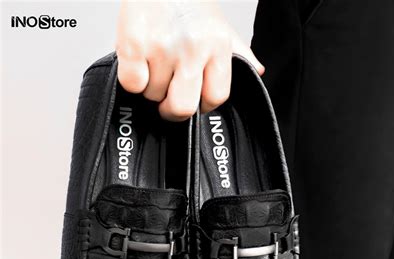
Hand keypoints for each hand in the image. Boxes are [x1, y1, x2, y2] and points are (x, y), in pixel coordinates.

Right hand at [116, 0, 263, 120]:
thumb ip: (238, 53)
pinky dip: (132, 78)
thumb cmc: (188, 1)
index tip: (194, 100)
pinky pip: (132, 83)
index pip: (215, 97)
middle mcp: (193, 47)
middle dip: (172, 108)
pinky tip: (139, 61)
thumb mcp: (220, 26)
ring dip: (151, 86)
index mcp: (218, 46)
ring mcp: (162, 46)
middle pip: (182, 107)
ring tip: (154, 62)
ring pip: (154, 95)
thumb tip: (257, 70)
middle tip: (167, 97)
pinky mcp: (134, 44)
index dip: (203, 105)